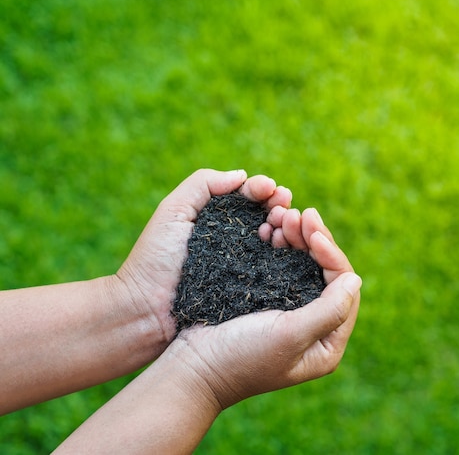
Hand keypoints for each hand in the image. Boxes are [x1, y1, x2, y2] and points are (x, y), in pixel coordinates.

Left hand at [114, 169, 292, 341]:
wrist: (147, 308)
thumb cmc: (155, 257)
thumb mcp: (174, 210)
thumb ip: (203, 184)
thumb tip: (242, 175)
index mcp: (217, 219)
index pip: (247, 197)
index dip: (261, 189)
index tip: (269, 188)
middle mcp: (235, 240)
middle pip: (266, 216)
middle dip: (279, 205)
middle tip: (284, 203)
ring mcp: (245, 265)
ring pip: (275, 240)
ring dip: (285, 226)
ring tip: (284, 221)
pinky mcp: (252, 290)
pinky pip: (274, 269)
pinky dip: (284, 253)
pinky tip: (284, 243)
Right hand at [175, 208, 360, 409]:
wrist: (191, 366)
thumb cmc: (240, 357)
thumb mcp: (291, 335)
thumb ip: (329, 310)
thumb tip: (355, 279)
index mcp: (326, 343)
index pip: (343, 288)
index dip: (332, 255)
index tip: (313, 231)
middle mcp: (314, 328)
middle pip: (326, 273)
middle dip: (315, 240)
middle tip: (301, 213)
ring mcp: (290, 312)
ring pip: (304, 266)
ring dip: (298, 238)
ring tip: (284, 216)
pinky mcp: (267, 300)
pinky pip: (282, 266)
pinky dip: (279, 246)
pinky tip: (271, 228)